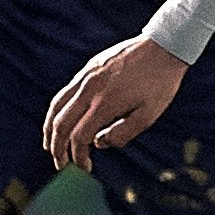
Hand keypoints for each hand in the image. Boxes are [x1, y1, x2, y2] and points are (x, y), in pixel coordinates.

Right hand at [44, 34, 189, 172]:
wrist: (164, 46)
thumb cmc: (160, 83)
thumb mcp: (149, 115)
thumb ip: (122, 134)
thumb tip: (98, 144)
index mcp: (105, 104)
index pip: (79, 137)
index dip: (78, 156)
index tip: (85, 167)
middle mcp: (90, 89)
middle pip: (61, 123)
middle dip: (57, 147)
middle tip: (60, 164)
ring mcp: (86, 76)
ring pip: (57, 106)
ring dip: (50, 129)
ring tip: (50, 145)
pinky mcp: (89, 68)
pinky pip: (65, 92)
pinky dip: (58, 110)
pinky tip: (62, 119)